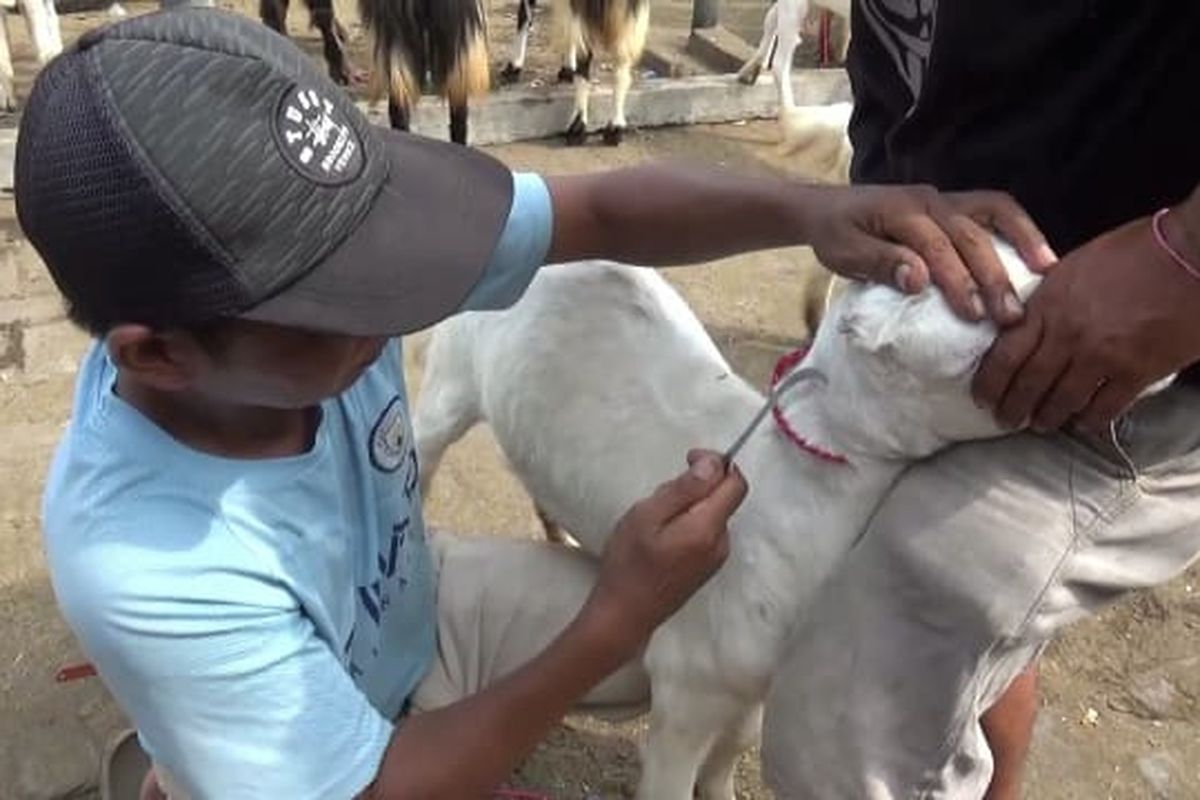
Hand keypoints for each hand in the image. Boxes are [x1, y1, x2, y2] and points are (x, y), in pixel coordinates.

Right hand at [580, 450, 746, 655]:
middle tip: (660, 496)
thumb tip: (715, 463)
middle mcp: (721, 543)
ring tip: (655, 519)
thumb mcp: (647, 516)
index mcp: (709, 528)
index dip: (718, 463)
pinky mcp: (706, 567)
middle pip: (724, 497)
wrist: (625, 614)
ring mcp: (716, 558)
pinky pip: (706, 531)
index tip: (688, 459)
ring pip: (712, 514)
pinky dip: (689, 522)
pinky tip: (661, 536)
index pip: (736, 483)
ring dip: (691, 504)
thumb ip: (684, 489)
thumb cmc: (629, 562)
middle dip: (698, 485)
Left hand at [806, 185, 1057, 323]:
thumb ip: (880, 263)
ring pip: (992, 214)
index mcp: (901, 212)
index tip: (972, 315)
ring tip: (1045, 276)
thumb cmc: (837, 234)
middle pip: (970, 234)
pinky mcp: (956, 205)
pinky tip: (1040, 256)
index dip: (955, 280)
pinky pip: (995, 210)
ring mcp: (946, 199)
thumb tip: (918, 280)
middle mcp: (930, 201)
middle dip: (993, 275)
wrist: (829, 208)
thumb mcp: (844, 252)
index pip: (935, 247)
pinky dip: (1021, 230)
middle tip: (1010, 316)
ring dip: (1021, 243)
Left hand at [972, 209, 1199, 431]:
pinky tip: (1083, 424)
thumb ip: (1050, 298)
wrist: (1192, 253)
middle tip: (1005, 421)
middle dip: (1013, 408)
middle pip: (1029, 383)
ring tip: (1039, 425)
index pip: (1005, 353)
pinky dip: (1090, 420)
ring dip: (1047, 418)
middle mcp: (1068, 335)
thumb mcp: (1076, 267)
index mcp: (1049, 305)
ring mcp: (1102, 356)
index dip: (989, 381)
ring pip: (1062, 400)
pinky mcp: (1137, 371)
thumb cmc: (1137, 250)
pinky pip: (1105, 407)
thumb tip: (1029, 320)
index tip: (981, 397)